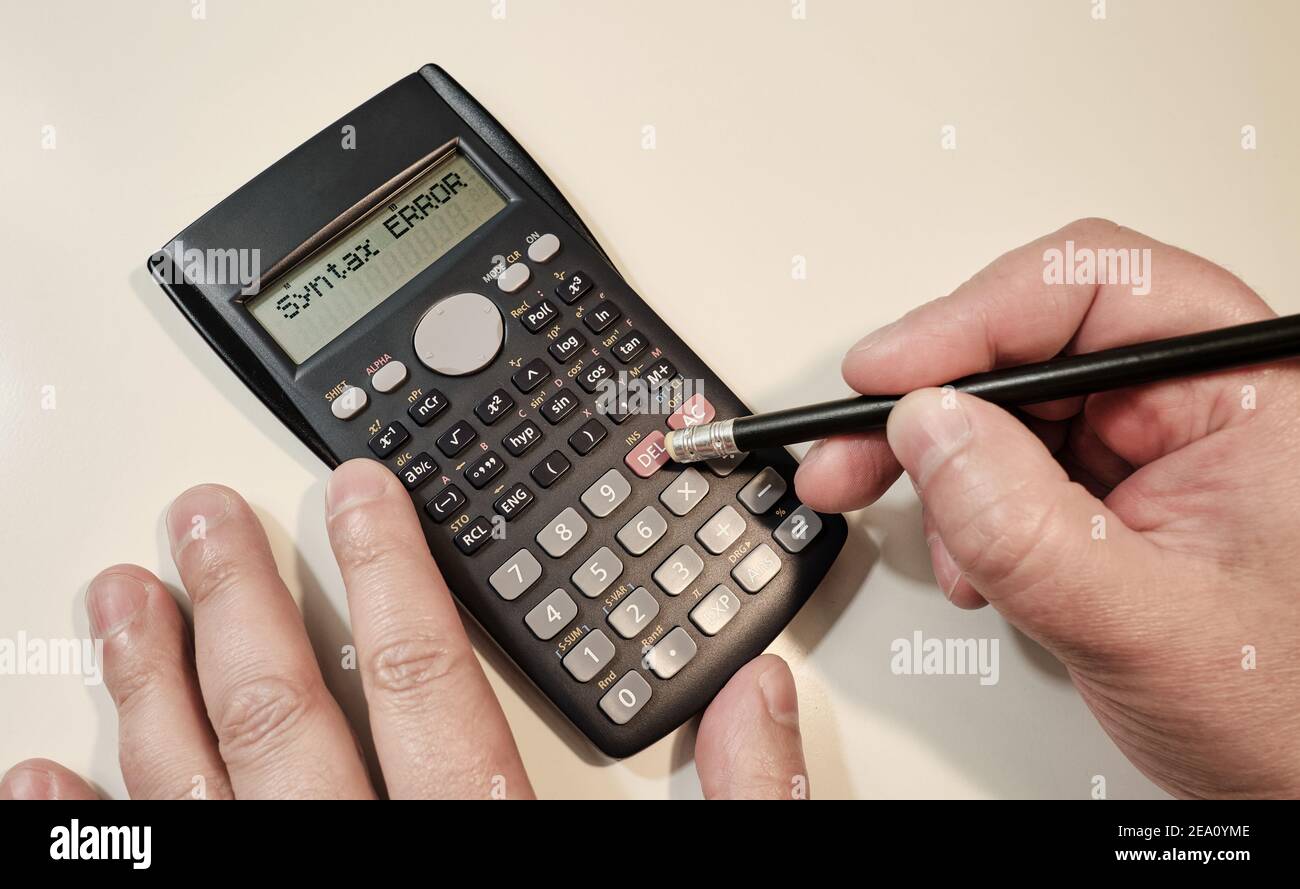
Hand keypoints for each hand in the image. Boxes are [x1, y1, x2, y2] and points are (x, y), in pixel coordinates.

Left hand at [1, 461, 807, 798]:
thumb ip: (738, 807)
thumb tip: (757, 702)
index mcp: (483, 853)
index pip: (422, 684)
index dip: (386, 577)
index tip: (354, 500)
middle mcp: (364, 880)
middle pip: (285, 722)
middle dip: (237, 606)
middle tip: (199, 522)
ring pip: (198, 794)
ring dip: (146, 692)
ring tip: (118, 602)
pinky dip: (81, 834)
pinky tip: (40, 779)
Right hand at [796, 218, 1299, 798]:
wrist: (1295, 779)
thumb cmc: (1284, 710)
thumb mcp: (1145, 626)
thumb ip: (1028, 530)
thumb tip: (929, 429)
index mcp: (1251, 389)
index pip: (1095, 289)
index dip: (970, 319)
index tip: (884, 373)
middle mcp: (1203, 396)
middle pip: (1033, 339)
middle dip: (930, 400)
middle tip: (853, 450)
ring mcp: (1158, 437)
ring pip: (1012, 399)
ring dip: (943, 462)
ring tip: (920, 528)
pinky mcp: (1119, 479)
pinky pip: (1015, 457)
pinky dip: (967, 502)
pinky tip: (968, 553)